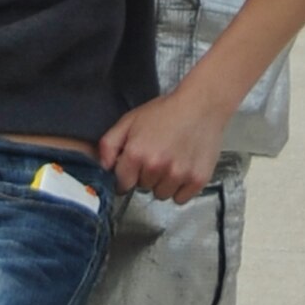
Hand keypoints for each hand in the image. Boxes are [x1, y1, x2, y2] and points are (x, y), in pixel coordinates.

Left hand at [98, 80, 232, 203]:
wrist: (201, 105)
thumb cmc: (166, 112)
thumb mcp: (129, 120)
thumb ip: (109, 144)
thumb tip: (103, 167)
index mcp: (136, 153)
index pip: (122, 184)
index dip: (126, 175)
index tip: (134, 167)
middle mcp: (156, 167)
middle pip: (143, 188)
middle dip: (146, 175)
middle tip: (157, 155)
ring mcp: (178, 175)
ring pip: (161, 194)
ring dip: (163, 182)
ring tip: (171, 160)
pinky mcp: (197, 180)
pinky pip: (180, 199)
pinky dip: (180, 188)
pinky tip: (183, 168)